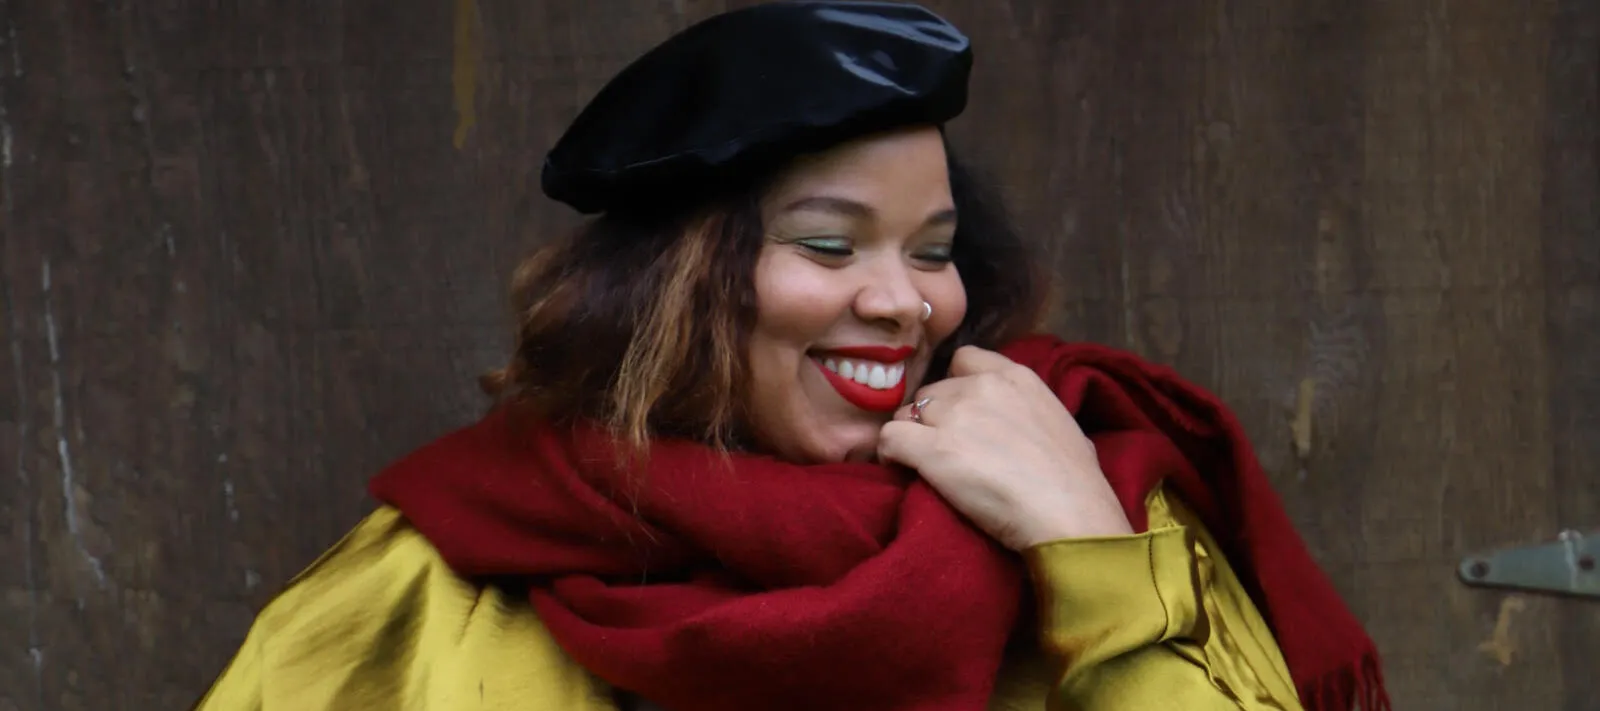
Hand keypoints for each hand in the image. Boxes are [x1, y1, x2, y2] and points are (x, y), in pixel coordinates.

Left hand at [877, 345, 1132, 549]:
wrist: (1070, 517)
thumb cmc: (1077, 483)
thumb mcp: (1063, 424)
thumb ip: (1033, 411)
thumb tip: (1028, 424)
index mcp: (1016, 377)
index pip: (964, 359)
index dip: (955, 386)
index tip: (960, 413)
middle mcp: (981, 387)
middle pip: (932, 391)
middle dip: (932, 417)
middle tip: (942, 448)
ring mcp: (954, 416)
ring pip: (907, 413)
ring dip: (911, 435)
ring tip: (921, 464)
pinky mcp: (931, 450)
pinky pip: (889, 438)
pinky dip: (889, 454)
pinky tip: (900, 469)